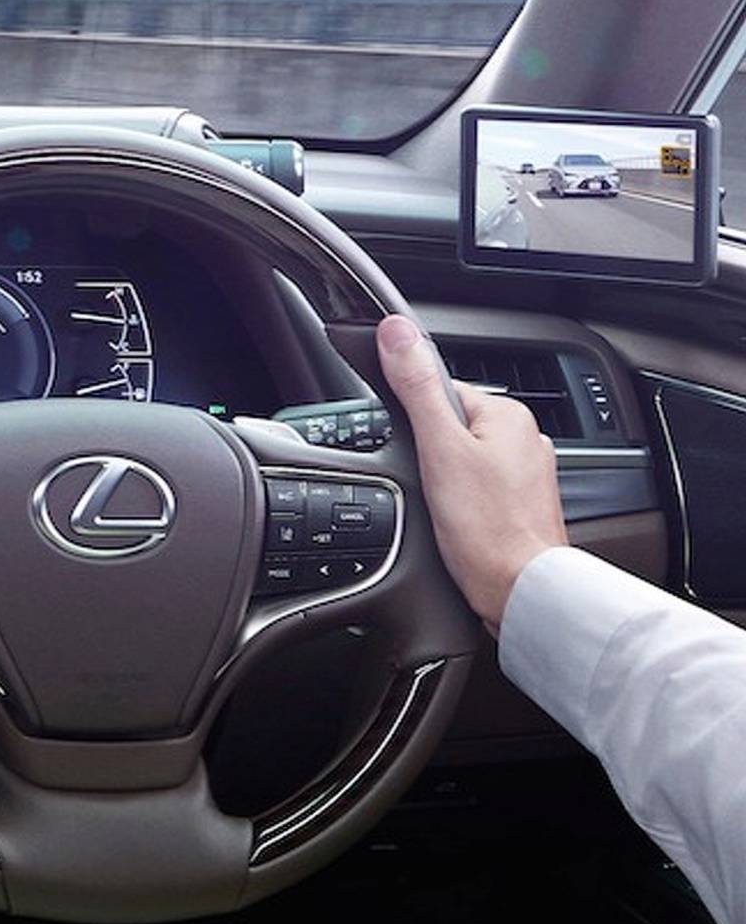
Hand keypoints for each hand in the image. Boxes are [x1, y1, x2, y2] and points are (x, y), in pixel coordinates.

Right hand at [377, 314, 566, 633]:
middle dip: (429, 452)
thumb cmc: (486, 528)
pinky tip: (457, 522)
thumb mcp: (439, 448)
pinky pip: (479, 487)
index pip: (441, 392)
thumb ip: (417, 387)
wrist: (521, 592)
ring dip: (446, 479)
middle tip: (425, 484)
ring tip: (443, 507)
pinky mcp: (522, 505)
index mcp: (507, 414)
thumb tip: (396, 332)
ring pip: (465, 460)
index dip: (414, 419)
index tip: (409, 448)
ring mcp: (527, 474)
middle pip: (452, 427)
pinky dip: (463, 501)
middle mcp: (526, 439)